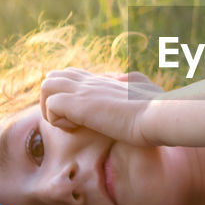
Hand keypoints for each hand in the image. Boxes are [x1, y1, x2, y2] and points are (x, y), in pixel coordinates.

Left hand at [40, 69, 164, 146]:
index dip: (70, 96)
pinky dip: (58, 122)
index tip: (85, 117)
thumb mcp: (147, 89)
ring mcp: (84, 90)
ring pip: (46, 86)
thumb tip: (121, 78)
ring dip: (51, 109)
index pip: (73, 76)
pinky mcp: (78, 103)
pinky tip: (77, 129)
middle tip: (72, 121)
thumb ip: (132, 81)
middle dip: (54, 101)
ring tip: (72, 125)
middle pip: (54, 76)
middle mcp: (91, 82)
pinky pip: (51, 106)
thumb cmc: (159, 108)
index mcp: (105, 81)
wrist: (157, 115)